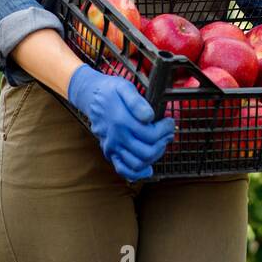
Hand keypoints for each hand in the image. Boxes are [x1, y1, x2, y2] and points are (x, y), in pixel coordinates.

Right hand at [67, 64, 174, 181]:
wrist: (91, 97)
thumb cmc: (111, 91)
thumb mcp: (124, 87)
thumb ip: (137, 102)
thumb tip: (149, 117)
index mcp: (122, 121)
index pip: (151, 135)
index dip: (165, 129)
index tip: (169, 122)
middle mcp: (116, 138)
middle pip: (147, 152)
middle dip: (162, 143)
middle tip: (167, 133)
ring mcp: (112, 147)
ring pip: (137, 164)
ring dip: (154, 157)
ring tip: (159, 144)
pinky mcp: (110, 153)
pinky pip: (123, 170)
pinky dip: (137, 173)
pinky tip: (148, 167)